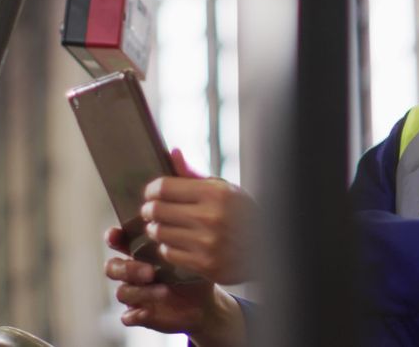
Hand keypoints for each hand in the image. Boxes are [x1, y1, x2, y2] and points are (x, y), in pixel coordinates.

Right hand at [105, 228, 244, 345]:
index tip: (115, 235)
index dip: (112, 237)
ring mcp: (134, 294)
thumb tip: (174, 229)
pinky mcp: (139, 314)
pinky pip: (127, 317)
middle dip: (128, 269)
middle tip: (150, 272)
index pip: (117, 241)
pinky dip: (135, 315)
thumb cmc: (192, 274)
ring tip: (164, 291)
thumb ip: (176, 243)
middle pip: (113, 267)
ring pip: (122, 292)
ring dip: (140, 292)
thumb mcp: (186, 256)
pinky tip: (148, 312)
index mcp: (140, 253)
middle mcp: (132, 272)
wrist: (203, 304)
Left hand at [141, 148, 255, 284]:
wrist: (268, 249)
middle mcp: (210, 217)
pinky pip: (168, 253)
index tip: (151, 193)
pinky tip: (176, 243)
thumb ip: (194, 174)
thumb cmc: (243, 215)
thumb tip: (173, 153)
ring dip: (156, 229)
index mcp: (215, 193)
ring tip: (162, 226)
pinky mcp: (205, 265)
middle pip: (157, 210)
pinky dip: (167, 248)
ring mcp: (207, 243)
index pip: (164, 187)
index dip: (152, 190)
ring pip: (160, 233)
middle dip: (149, 210)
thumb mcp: (225, 189)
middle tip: (151, 211)